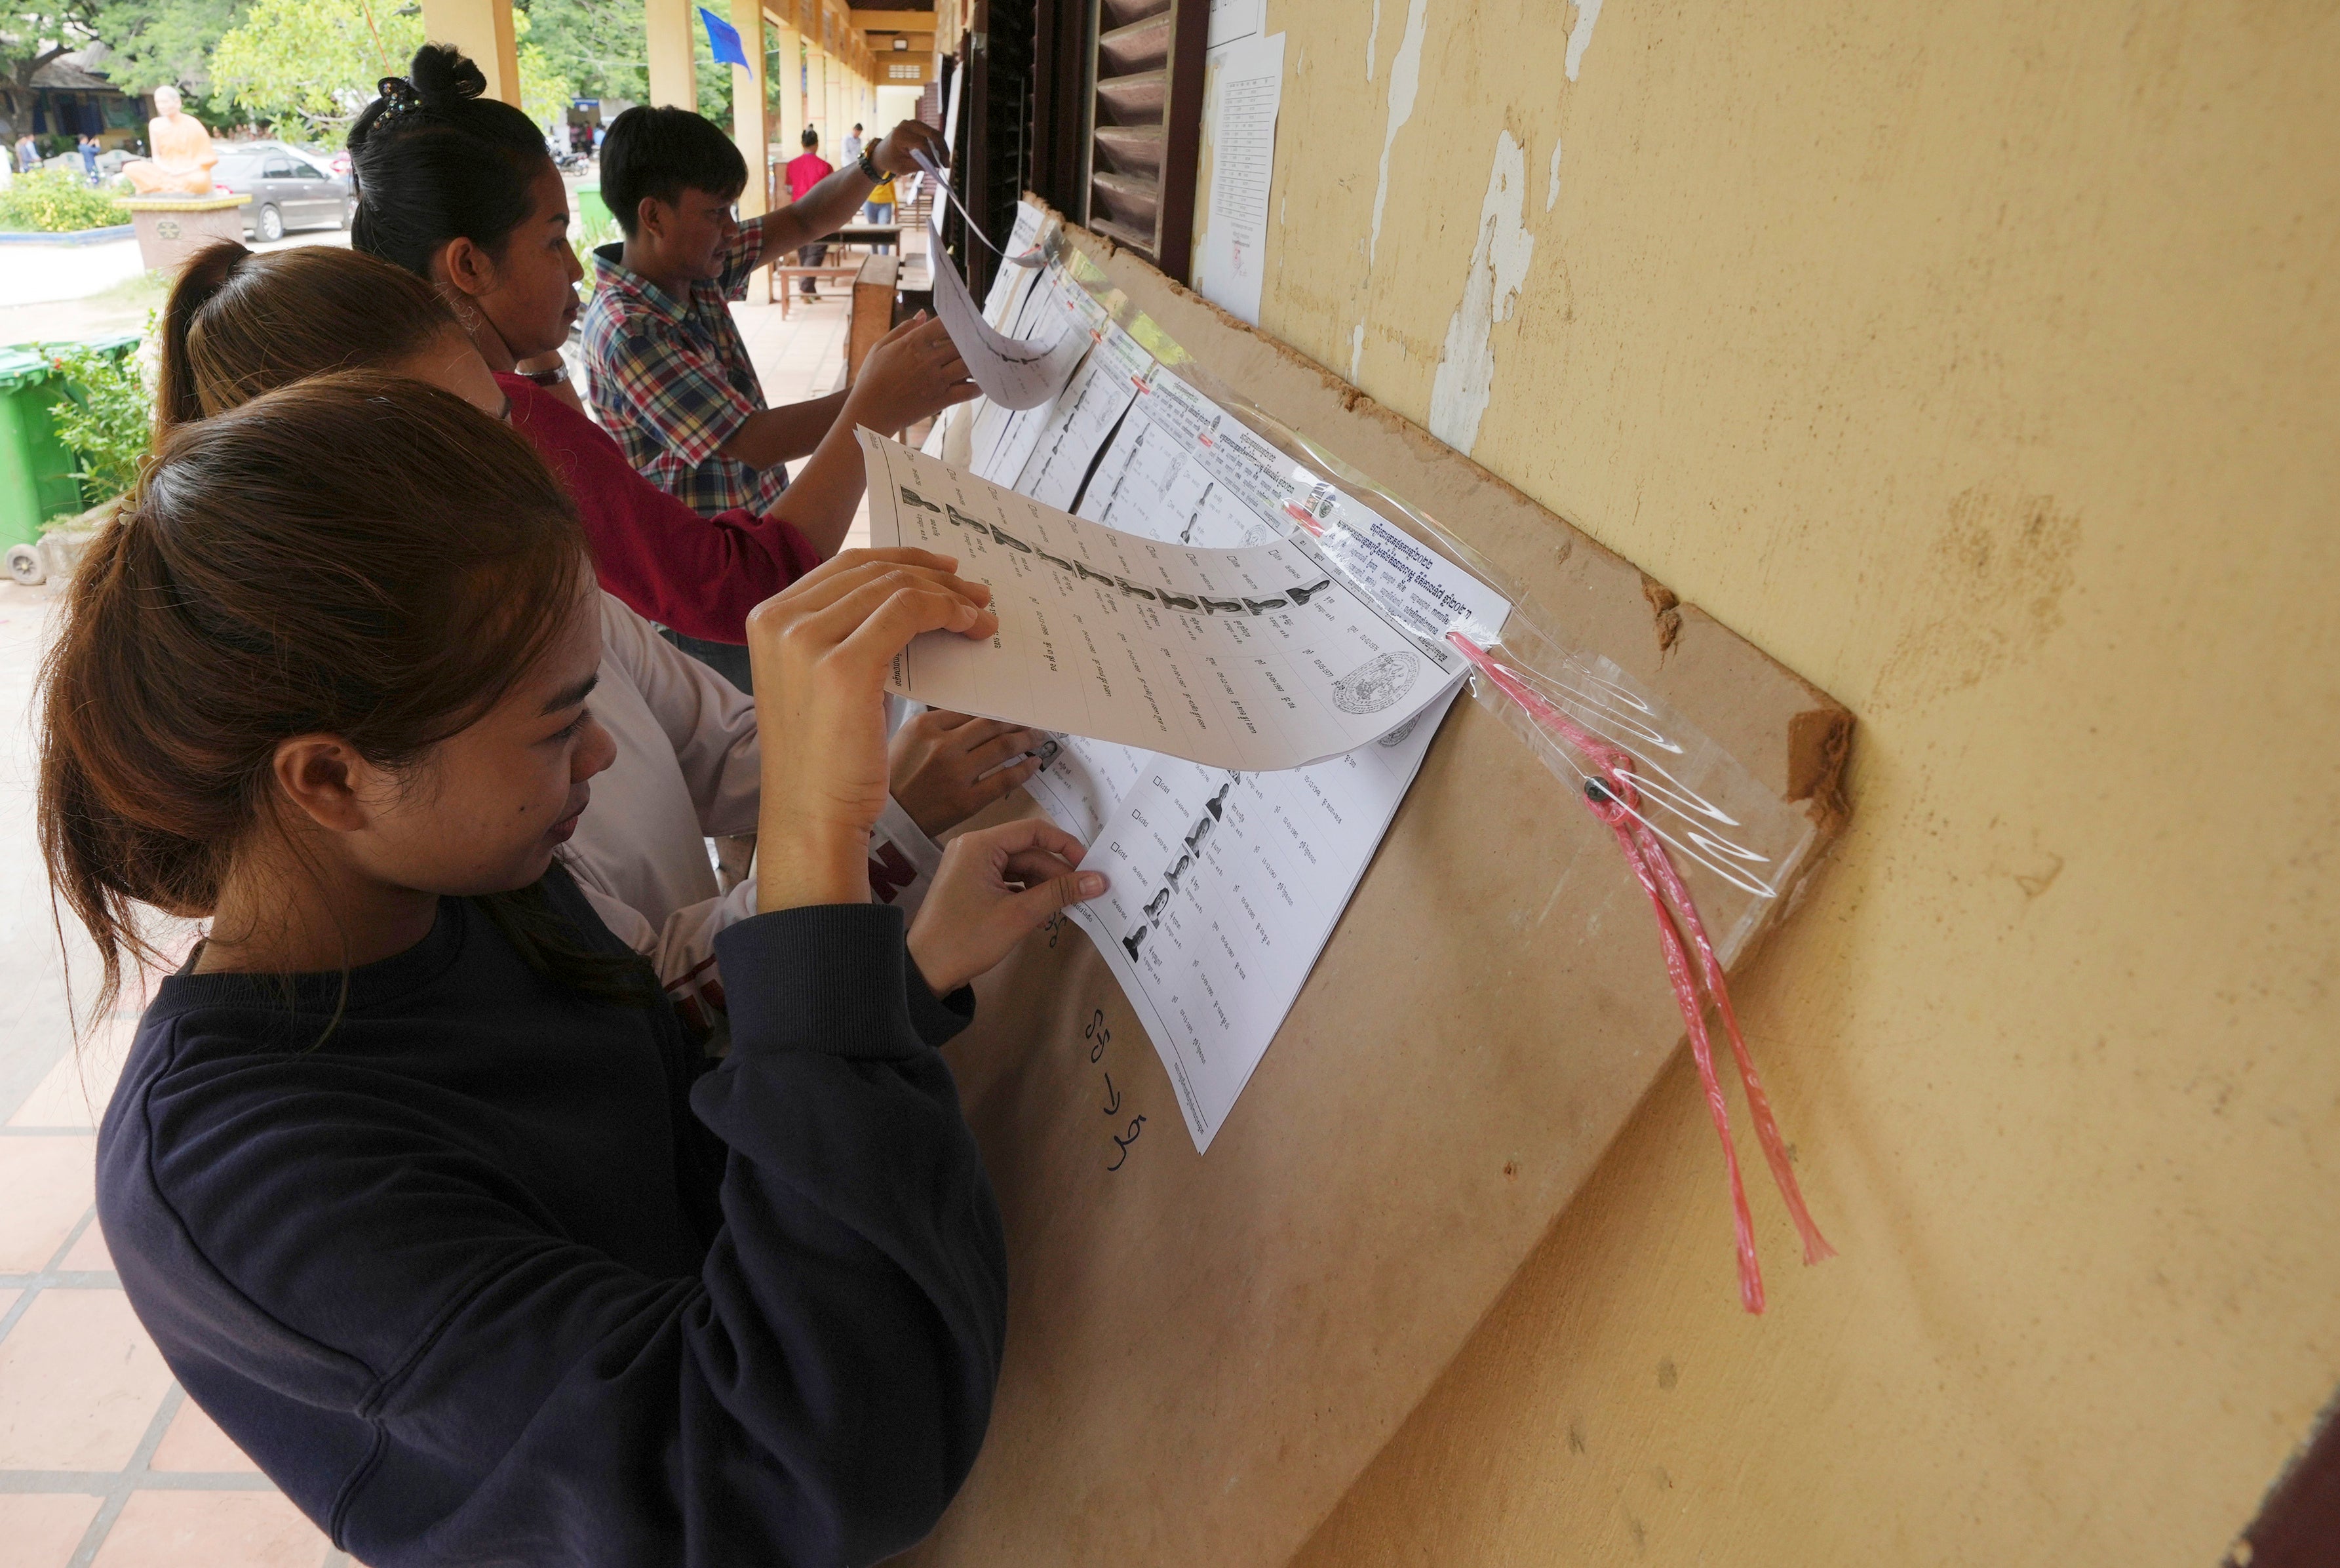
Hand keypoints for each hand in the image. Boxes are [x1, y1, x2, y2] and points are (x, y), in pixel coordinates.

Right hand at [747, 549, 997, 911]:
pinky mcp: (843, 666)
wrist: (811, 815)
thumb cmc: (825, 757)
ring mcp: (806, 640)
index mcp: (767, 618)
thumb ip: (844, 634)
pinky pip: (910, 612)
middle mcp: (779, 621)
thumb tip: (907, 603)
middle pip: (873, 571)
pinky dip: (948, 612)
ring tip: (981, 614)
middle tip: (974, 592)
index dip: (901, 560)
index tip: (942, 571)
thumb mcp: (823, 680)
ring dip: (949, 595)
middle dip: (932, 576)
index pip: (845, 566)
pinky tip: (971, 628)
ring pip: (896, 588)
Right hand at [847, 312, 976, 431]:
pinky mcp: (941, 400)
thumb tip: (923, 314)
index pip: (944, 324)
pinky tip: (979, 382)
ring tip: (981, 359)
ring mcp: (936, 381)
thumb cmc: (871, 378)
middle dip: (971, 341)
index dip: (956, 321)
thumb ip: (904, 329)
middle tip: (978, 340)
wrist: (869, 412)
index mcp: (913, 343)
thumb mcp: (881, 347)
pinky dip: (979, 386)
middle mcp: (927, 360)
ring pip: (969, 365)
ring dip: (978, 361)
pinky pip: (969, 391)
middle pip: (961, 344)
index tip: (961, 322)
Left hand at [872, 119, 947, 178]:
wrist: (882, 152)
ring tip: (945, 161)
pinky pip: (932, 133)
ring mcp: (913, 123)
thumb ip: (919, 165)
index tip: (938, 167)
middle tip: (947, 164)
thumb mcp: (903, 168)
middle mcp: (907, 125)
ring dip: (942, 147)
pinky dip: (938, 144)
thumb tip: (937, 164)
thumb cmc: (891, 161)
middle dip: (942, 149)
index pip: (922, 143)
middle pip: (932, 134)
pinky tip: (941, 156)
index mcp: (900, 135)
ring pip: (935, 133)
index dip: (932, 155)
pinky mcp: (918, 125)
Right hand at [890, 710, 1046, 838]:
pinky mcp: (967, 801)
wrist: (888, 820)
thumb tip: (974, 714)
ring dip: (1026, 740)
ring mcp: (956, 774)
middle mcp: (943, 745)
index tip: (1010, 711)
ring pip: (1003, 747)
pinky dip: (1024, 769)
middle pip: (992, 724)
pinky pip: (1004, 780)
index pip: (972, 709)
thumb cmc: (895, 777)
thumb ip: (936, 724)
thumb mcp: (905, 738)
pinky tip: (1033, 763)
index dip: (997, 709)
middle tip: (1031, 722)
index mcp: (925, 726)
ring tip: (1037, 738)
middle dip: (1017, 722)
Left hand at [907, 819, 1105, 993]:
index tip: (1090, 866)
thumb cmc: (966, 939)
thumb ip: (1060, 893)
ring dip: (1042, 887)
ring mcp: (970, 866)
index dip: (1065, 846)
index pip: (1033, 831)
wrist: (924, 970)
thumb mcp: (1019, 915)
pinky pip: (1007, 880)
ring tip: (1062, 909)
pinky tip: (1041, 914)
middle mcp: (973, 848)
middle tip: (1083, 895)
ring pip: (1019, 868)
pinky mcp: (970, 884)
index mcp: (980, 845)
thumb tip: (1099, 880)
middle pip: (1028, 851)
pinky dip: (1026, 894)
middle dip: (1055, 873)